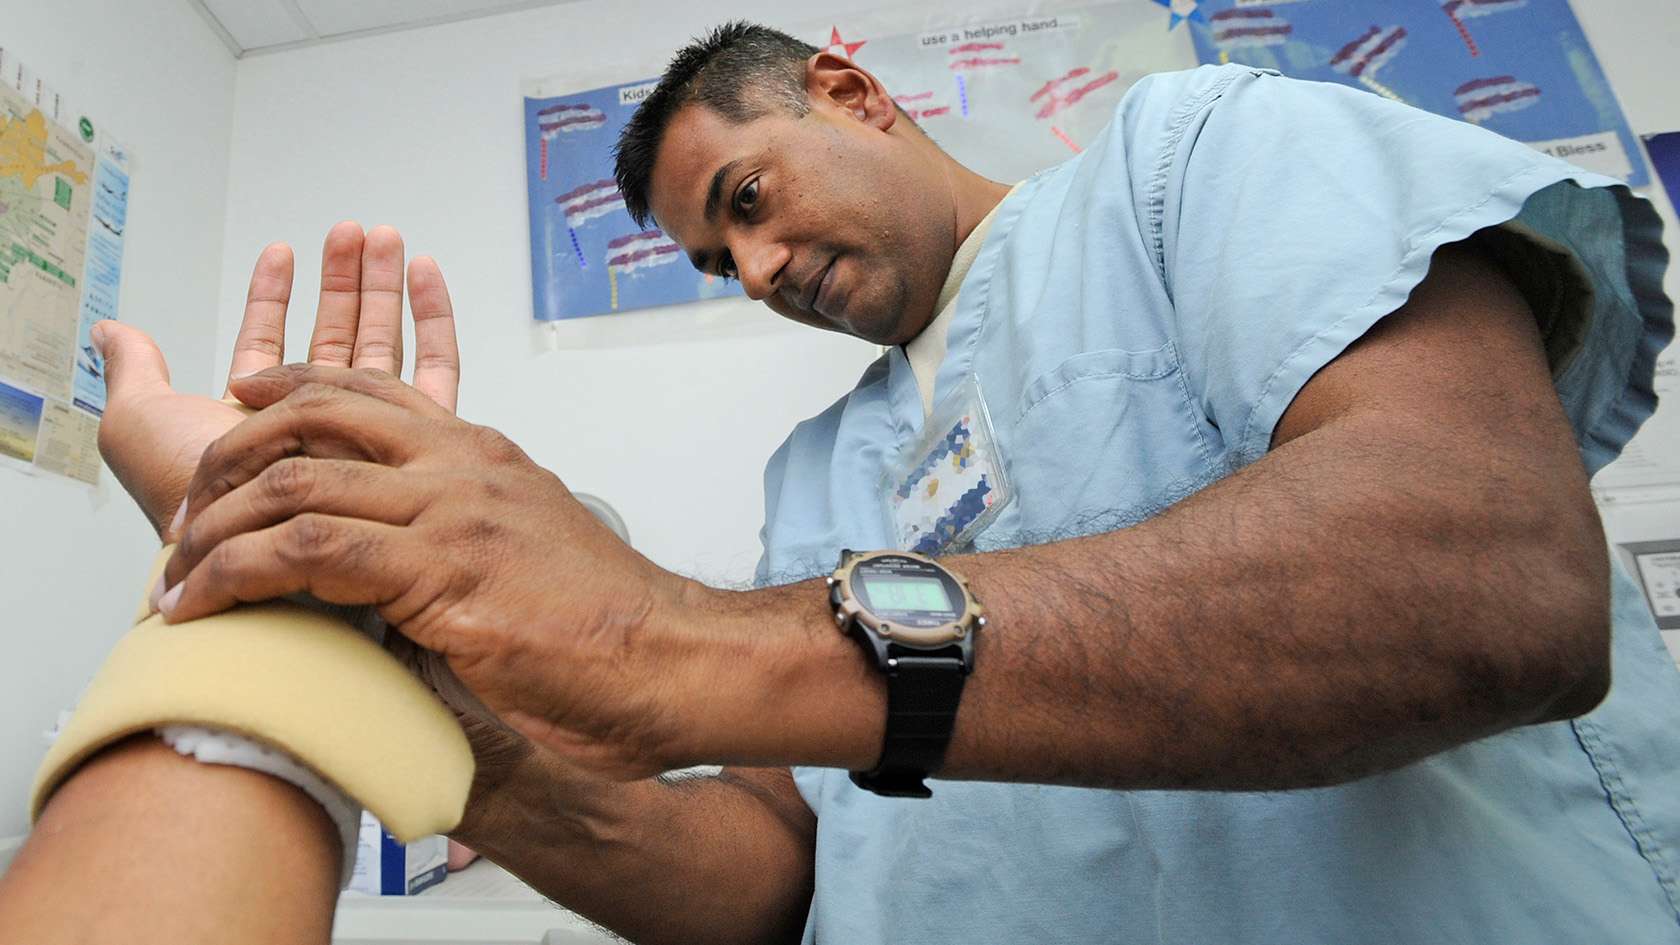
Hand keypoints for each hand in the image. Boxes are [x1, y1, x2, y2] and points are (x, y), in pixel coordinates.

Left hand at [96, 223, 459, 537]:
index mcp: (260, 428)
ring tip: (387, 237)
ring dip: (383, 288)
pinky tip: (429, 275)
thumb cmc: (195, 511)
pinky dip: (434, 319)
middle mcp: (317, 434)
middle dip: (343, 281)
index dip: (274, 297)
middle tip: (354, 231)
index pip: (271, 351)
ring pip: (382, 349)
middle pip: (335, 341)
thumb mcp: (143, 430)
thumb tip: (113, 331)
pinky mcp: (422, 451)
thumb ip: (135, 377)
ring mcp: (372, 443)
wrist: (259, 572)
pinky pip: (436, 374)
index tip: (283, 251)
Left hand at [158, 366, 702, 780]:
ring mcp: (452, 512)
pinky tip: (206, 606)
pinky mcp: (442, 572)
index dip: (287, 388)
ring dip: (215, 530)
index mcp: (484, 455)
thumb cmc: (606, 625)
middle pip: (314, 418)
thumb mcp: (529, 554)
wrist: (670, 659)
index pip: (368, 390)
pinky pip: (312, 554)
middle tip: (187, 513)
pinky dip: (239, 577)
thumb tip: (399, 576)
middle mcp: (462, 466)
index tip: (238, 402)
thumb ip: (462, 541)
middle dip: (228, 456)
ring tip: (177, 577)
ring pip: (296, 485)